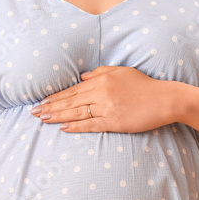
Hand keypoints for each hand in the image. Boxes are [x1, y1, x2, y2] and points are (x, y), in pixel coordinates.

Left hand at [30, 66, 175, 132]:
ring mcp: (107, 108)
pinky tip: (63, 128)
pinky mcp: (115, 122)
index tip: (41, 101)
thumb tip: (80, 77)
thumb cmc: (144, 85)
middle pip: (70, 101)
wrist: (165, 99)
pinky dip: (76, 126)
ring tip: (42, 119)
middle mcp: (101, 93)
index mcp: (101, 80)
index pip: (72, 90)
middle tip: (33, 112)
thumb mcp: (121, 71)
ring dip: (58, 116)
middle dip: (50, 107)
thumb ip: (100, 72)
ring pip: (77, 113)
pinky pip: (91, 125)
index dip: (55, 96)